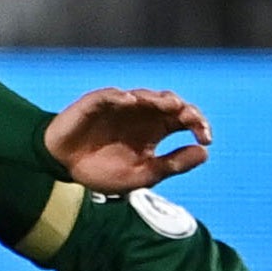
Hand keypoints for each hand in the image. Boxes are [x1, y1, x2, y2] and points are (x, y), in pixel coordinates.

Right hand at [41, 85, 209, 192]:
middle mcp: (141, 115)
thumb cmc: (103, 171)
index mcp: (155, 130)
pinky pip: (109, 95)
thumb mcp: (143, 175)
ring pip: (143, 95)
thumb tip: (205, 152)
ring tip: (169, 105)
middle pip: (169, 103)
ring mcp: (118, 108)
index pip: (183, 120)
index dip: (198, 124)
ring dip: (157, 98)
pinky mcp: (95, 104)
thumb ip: (173, 164)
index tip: (206, 138)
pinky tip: (131, 102)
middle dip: (183, 108)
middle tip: (191, 118)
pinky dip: (120, 96)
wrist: (65, 169)